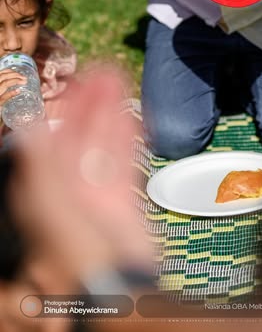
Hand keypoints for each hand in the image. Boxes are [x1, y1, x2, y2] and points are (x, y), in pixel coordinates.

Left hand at [0, 68, 26, 107]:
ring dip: (11, 72)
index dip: (16, 81)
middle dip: (15, 75)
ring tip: (19, 74)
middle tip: (24, 77)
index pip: (6, 83)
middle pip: (4, 76)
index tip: (24, 81)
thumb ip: (7, 97)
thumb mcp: (0, 104)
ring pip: (1, 72)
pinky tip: (10, 72)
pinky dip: (5, 71)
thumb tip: (18, 90)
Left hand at [10, 70, 152, 284]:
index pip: (48, 140)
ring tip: (118, 80)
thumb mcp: (51, 203)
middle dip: (89, 104)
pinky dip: (128, 136)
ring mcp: (94, 196)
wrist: (118, 291)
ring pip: (101, 144)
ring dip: (109, 112)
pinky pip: (122, 162)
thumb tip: (24, 123)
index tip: (71, 82)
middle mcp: (67, 190)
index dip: (60, 109)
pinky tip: (134, 114)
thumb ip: (40, 162)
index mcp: (44, 190)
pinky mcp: (119, 204)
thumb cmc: (78, 253)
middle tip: (102, 72)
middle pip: (77, 137)